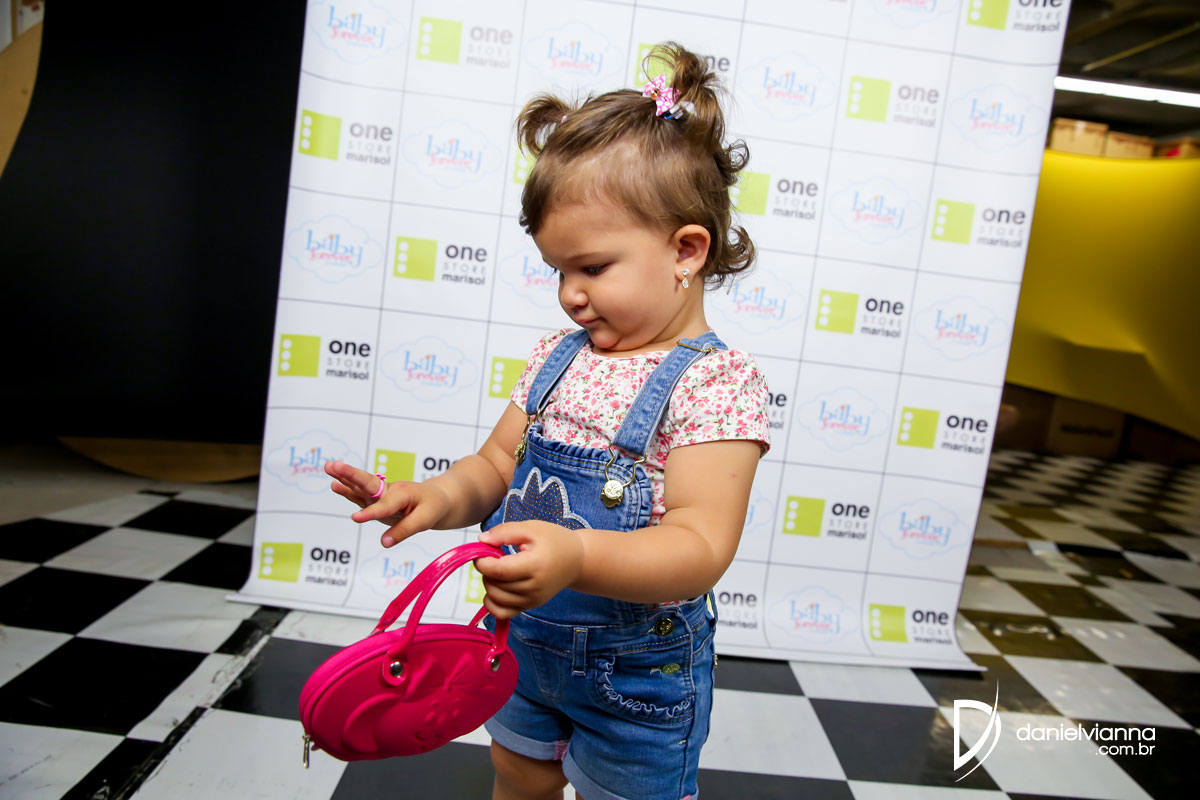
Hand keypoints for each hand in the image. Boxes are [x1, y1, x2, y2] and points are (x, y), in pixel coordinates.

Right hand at [324, 460, 450, 547]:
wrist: (438, 499)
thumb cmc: (432, 507)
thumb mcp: (424, 521)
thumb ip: (403, 531)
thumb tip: (384, 543)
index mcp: (403, 494)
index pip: (385, 506)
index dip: (371, 513)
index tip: (355, 518)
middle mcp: (389, 491)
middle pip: (368, 483)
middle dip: (351, 475)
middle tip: (334, 466)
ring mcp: (381, 494)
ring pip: (361, 485)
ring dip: (345, 477)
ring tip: (329, 467)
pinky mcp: (377, 500)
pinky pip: (360, 494)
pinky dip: (348, 489)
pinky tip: (335, 485)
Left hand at [474, 521, 583, 618]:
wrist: (577, 560)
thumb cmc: (554, 540)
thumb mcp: (531, 528)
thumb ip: (505, 532)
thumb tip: (481, 541)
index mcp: (534, 566)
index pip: (498, 571)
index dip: (482, 561)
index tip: (482, 551)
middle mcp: (534, 588)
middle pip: (495, 585)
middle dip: (485, 571)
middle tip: (492, 557)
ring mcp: (532, 600)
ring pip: (496, 599)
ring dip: (489, 584)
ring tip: (498, 570)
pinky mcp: (530, 606)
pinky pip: (503, 613)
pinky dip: (492, 603)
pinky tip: (496, 588)